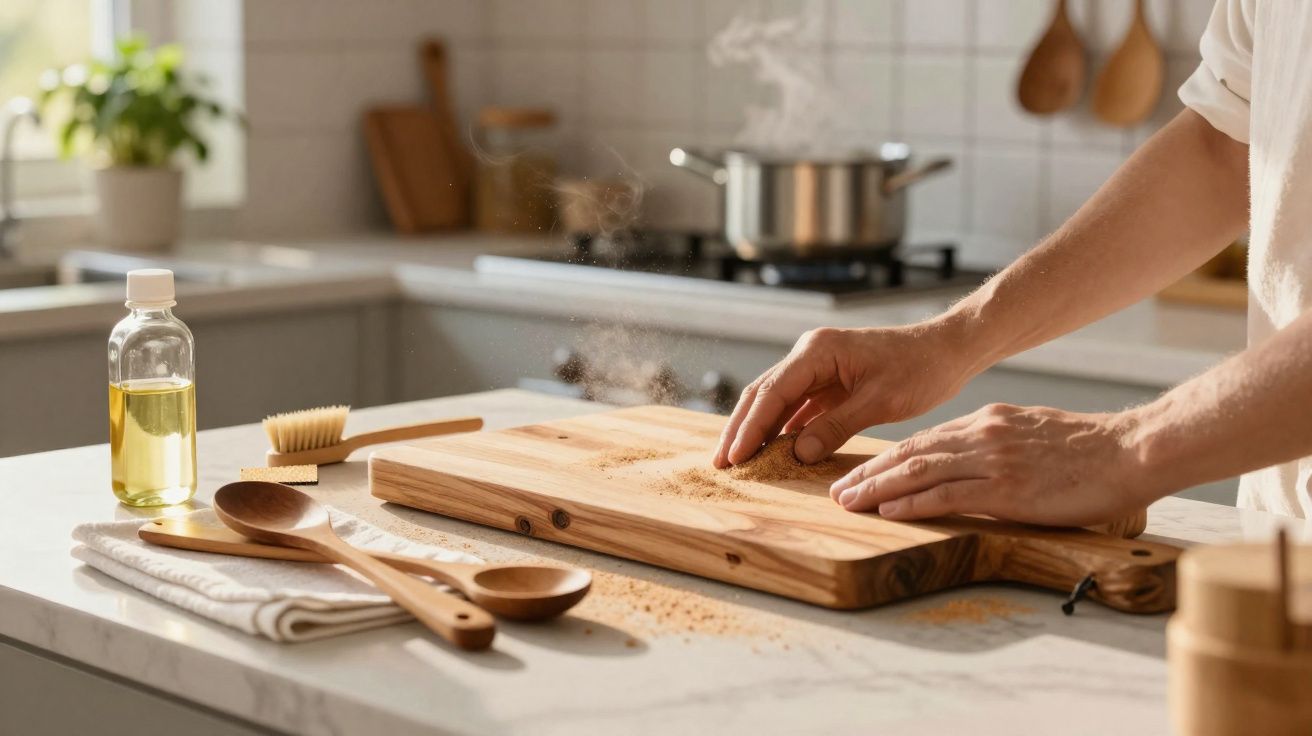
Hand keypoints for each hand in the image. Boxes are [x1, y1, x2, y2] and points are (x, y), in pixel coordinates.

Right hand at [713, 323, 977, 468]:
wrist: (948, 350)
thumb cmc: (920, 368)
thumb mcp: (880, 401)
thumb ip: (835, 426)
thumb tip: (795, 454)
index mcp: (818, 350)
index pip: (772, 392)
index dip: (750, 427)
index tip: (734, 457)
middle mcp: (810, 353)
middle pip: (763, 393)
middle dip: (741, 429)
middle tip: (721, 463)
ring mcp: (818, 366)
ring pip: (776, 400)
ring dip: (757, 430)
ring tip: (736, 461)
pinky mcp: (829, 380)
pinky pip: (796, 406)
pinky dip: (781, 429)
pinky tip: (771, 451)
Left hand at [828, 403, 1152, 526]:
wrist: (1132, 450)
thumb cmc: (1090, 450)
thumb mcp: (1033, 433)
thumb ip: (998, 444)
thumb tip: (973, 461)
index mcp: (988, 422)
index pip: (925, 440)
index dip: (887, 458)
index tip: (860, 472)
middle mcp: (982, 435)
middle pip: (911, 453)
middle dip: (869, 472)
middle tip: (837, 489)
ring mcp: (993, 460)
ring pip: (919, 471)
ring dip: (877, 488)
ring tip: (847, 501)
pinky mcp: (1007, 487)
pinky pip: (947, 494)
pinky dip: (911, 502)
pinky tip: (887, 510)